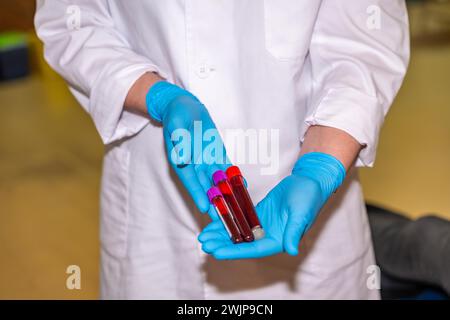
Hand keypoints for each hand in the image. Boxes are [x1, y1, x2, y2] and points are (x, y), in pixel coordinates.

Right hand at [146, 81, 228, 214]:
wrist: (185, 107)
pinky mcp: (218, 154)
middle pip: (207, 187)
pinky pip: (227, 168)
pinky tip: (242, 186)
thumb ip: (179, 141)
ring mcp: (208, 161)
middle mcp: (196, 166)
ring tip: (236, 209)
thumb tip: (181, 158)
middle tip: (224, 219)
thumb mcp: (175, 125)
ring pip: (219, 181)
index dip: (199, 194)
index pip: (191, 182)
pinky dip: (234, 177)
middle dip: (216, 203)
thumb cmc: (176, 116)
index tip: (205, 208)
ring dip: (227, 195)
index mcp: (182, 162)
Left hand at [198, 152, 345, 258]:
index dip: (233, 252)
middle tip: (204, 243)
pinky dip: (227, 220)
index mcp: (279, 240)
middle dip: (222, 244)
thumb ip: (294, 232)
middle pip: (241, 244)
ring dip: (221, 234)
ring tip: (204, 235)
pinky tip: (214, 219)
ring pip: (238, 232)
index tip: (216, 252)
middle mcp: (268, 236)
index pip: (253, 250)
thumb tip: (292, 250)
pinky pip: (240, 219)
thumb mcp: (301, 214)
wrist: (310, 181)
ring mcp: (262, 225)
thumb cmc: (309, 198)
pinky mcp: (258, 214)